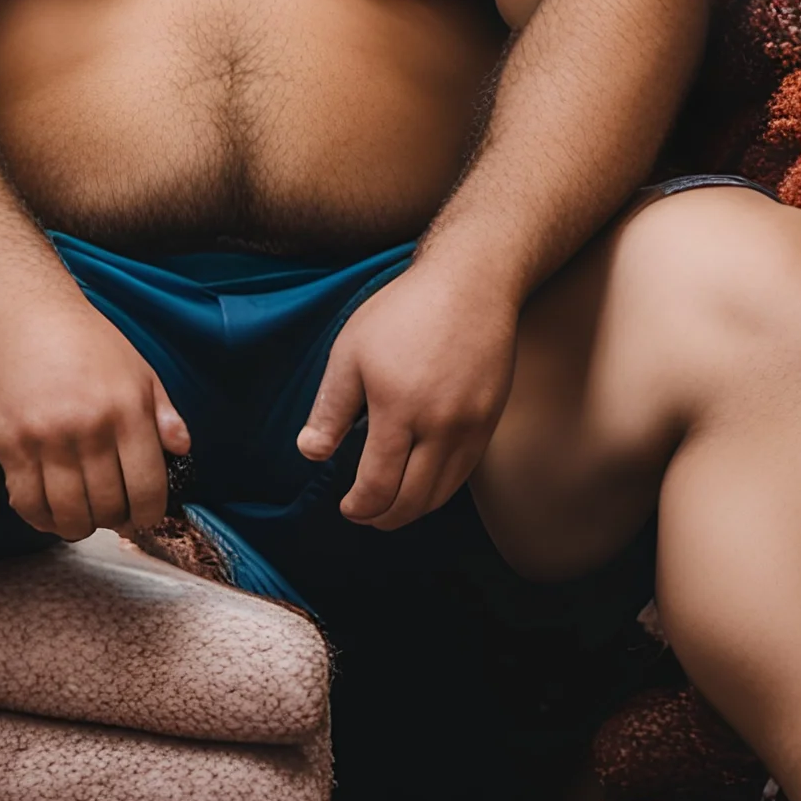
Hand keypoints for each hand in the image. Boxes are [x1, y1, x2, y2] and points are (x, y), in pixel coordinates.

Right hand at [0, 296, 189, 541]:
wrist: (27, 313)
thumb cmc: (87, 341)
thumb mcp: (139, 369)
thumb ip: (164, 412)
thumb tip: (182, 449)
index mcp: (128, 411)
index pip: (148, 489)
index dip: (148, 514)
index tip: (140, 515)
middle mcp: (90, 428)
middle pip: (107, 507)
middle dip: (111, 520)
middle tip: (106, 513)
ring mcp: (47, 438)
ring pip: (67, 513)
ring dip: (76, 525)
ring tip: (78, 516)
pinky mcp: (10, 443)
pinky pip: (26, 501)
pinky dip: (39, 516)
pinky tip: (47, 508)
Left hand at [297, 265, 519, 530]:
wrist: (471, 283)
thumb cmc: (404, 311)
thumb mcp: (350, 352)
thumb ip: (330, 409)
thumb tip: (311, 453)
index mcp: (398, 409)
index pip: (379, 485)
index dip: (360, 506)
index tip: (348, 507)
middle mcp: (440, 426)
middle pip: (412, 500)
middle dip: (383, 517)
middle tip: (365, 514)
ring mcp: (470, 427)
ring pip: (441, 493)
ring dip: (412, 509)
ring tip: (390, 505)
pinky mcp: (489, 421)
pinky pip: (464, 474)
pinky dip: (439, 489)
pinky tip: (422, 481)